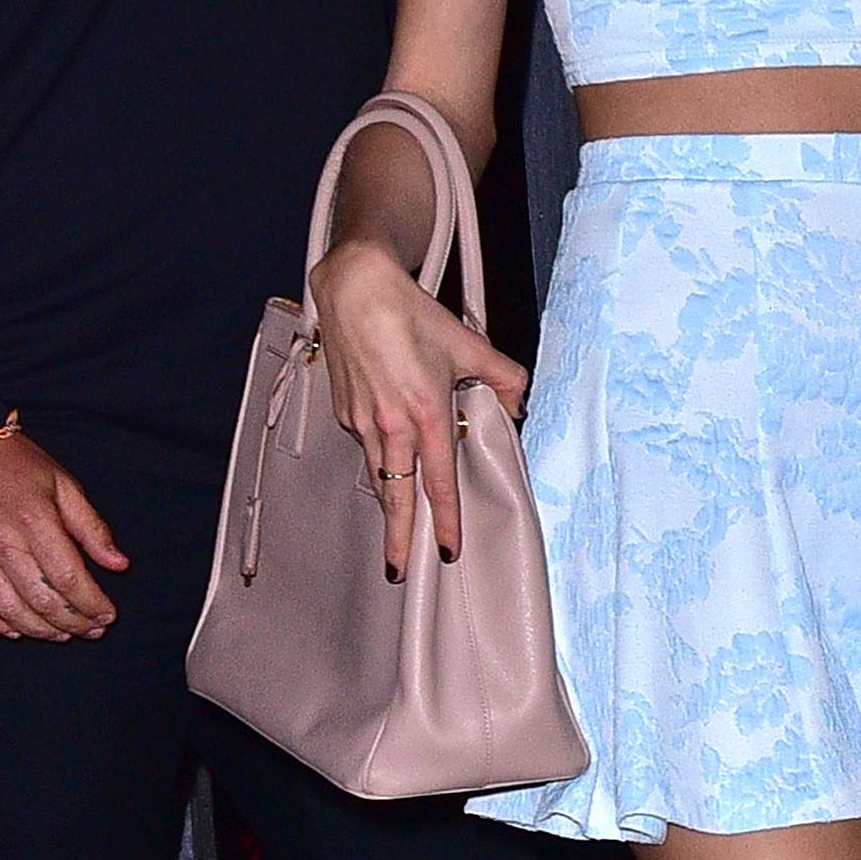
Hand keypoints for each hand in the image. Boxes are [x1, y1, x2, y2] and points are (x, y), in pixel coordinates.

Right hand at [0, 429, 127, 639]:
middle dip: (73, 621)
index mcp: (33, 521)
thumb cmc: (22, 468)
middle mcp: (0, 544)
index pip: (68, 576)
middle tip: (94, 630)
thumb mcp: (67, 487)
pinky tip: (20, 630)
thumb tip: (119, 564)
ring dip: (40, 630)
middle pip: (41, 599)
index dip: (92, 602)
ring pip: (8, 610)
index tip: (109, 614)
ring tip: (65, 634)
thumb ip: (93, 529)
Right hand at [312, 238, 528, 575]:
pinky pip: (366, 444)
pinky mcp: (344, 409)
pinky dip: (378, 458)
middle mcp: (389, 423)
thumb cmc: (411, 313)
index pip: (438, 480)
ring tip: (397, 528)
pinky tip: (389, 456)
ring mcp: (361, 419)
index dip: (444, 518)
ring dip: (388, 500)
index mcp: (425, 412)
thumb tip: (517, 405)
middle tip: (399, 570)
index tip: (446, 549)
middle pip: (395, 493)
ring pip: (377, 471)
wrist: (355, 289)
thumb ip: (502, 378)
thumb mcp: (470, 344)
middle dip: (398, 535)